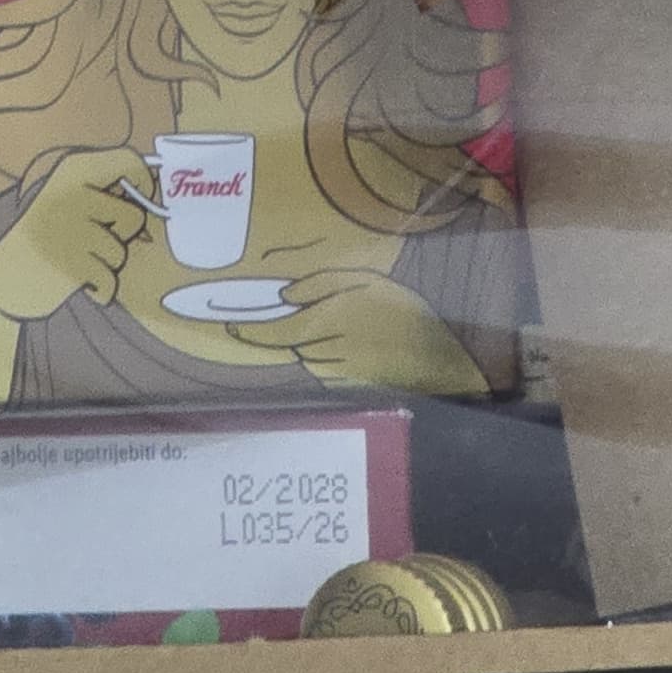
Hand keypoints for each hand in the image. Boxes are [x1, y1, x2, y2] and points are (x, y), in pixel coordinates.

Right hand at [0, 147, 153, 325]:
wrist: (3, 277)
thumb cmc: (48, 235)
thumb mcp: (70, 197)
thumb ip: (106, 189)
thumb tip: (153, 188)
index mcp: (72, 168)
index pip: (129, 160)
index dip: (145, 182)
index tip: (139, 201)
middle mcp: (71, 193)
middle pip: (134, 216)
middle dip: (122, 235)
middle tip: (93, 238)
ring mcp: (68, 229)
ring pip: (120, 252)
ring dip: (106, 264)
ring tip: (78, 259)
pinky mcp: (67, 266)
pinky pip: (108, 282)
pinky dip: (99, 289)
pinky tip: (77, 281)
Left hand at [232, 265, 486, 396]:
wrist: (442, 361)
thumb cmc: (405, 313)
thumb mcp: (365, 281)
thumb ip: (320, 286)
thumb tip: (284, 296)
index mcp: (325, 325)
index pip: (273, 333)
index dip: (249, 331)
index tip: (229, 325)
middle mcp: (324, 356)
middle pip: (289, 344)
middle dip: (287, 330)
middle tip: (303, 311)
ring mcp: (336, 378)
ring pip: (306, 358)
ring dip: (310, 344)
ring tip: (337, 327)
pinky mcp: (350, 391)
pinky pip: (326, 372)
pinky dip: (328, 359)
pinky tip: (354, 346)